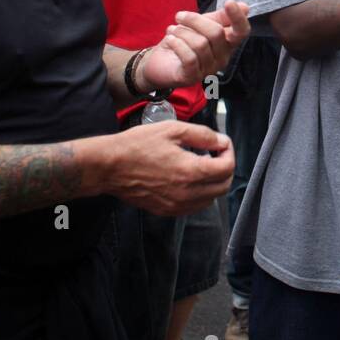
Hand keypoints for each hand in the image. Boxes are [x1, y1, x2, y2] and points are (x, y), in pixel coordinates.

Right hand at [102, 121, 234, 215]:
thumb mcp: (173, 130)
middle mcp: (187, 193)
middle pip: (223, 186)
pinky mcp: (167, 210)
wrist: (110, 166)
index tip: (221, 144)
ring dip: (213, 182)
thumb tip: (221, 142)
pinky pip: (194, 207)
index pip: (227, 168)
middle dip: (225, 168)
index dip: (229, 153)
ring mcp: (177, 205)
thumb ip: (203, 135)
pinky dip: (200, 194)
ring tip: (201, 165)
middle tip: (215, 153)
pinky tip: (189, 179)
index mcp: (191, 172)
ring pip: (211, 199)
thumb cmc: (138, 145)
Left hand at [139, 0, 250, 90]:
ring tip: (172, 31)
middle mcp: (222, 58)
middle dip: (195, 20)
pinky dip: (178, 45)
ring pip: (200, 44)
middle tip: (179, 16)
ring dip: (182, 32)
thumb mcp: (201, 24)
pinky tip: (170, 40)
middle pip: (217, 33)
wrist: (160, 63)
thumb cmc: (183, 42)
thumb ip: (220, 17)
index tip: (229, 2)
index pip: (241, 32)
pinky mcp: (192, 77)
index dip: (238, 17)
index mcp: (227, 44)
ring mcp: (208, 69)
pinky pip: (189, 58)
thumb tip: (245, 6)